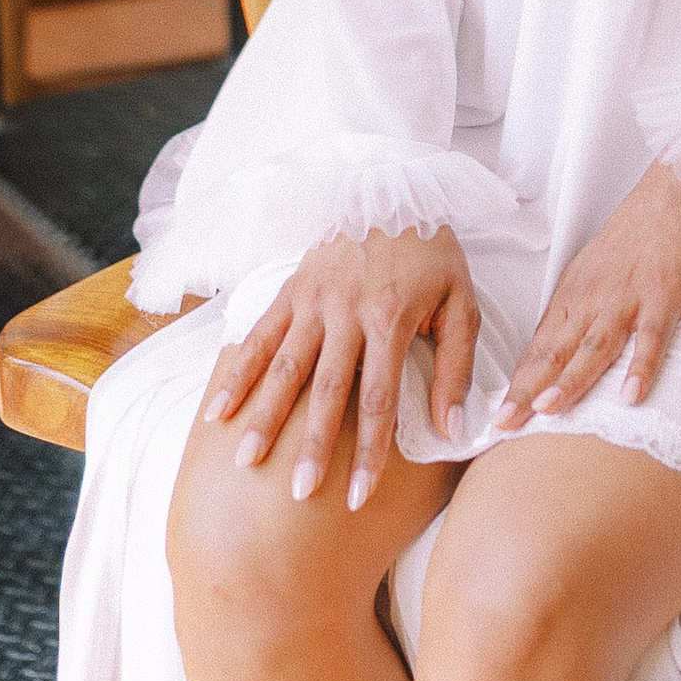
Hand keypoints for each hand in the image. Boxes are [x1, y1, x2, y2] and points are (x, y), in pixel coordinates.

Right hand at [204, 226, 480, 513]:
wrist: (394, 185)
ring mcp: (313, 300)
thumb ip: (457, 366)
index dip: (370, 451)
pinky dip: (237, 374)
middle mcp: (346, 312)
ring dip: (266, 416)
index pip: (379, 398)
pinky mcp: (290, 289)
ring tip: (248, 460)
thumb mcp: (462, 301)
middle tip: (300, 493)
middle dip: (313, 446)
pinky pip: (260, 337)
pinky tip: (217, 411)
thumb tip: (455, 429)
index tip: (357, 495)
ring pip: (285, 367)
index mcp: (391, 318)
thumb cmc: (433, 252)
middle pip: (326, 391)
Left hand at [489, 162, 680, 433]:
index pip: (540, 347)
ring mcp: (629, 296)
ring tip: (549, 411)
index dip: (518, 384)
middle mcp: (594, 297)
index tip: (497, 418)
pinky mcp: (664, 294)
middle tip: (503, 425)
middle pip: (556, 350)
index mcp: (575, 293)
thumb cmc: (638, 232)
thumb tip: (555, 354)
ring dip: (571, 379)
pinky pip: (652, 336)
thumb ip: (577, 311)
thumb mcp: (595, 270)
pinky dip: (640, 366)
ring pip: (595, 345)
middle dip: (527, 390)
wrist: (677, 189)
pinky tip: (631, 395)